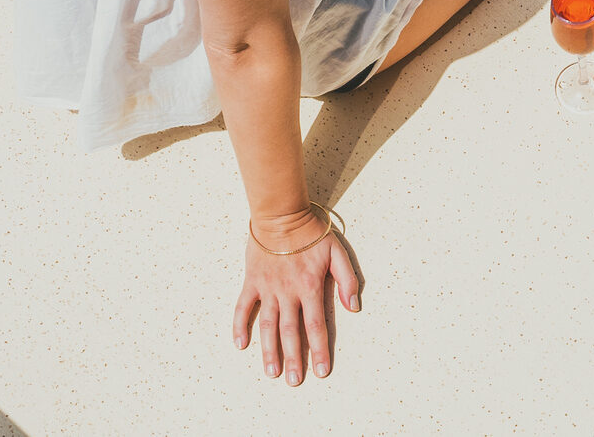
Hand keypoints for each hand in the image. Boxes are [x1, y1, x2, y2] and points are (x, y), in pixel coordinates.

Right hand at [233, 209, 359, 384]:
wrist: (281, 213)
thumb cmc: (311, 231)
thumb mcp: (337, 251)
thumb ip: (347, 279)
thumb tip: (354, 307)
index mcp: (309, 286)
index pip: (316, 326)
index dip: (319, 350)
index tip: (321, 371)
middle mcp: (287, 292)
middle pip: (291, 332)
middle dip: (293, 358)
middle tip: (294, 382)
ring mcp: (268, 287)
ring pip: (268, 324)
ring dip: (269, 349)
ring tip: (271, 372)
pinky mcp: (253, 280)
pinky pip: (243, 305)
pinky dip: (239, 324)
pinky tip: (240, 343)